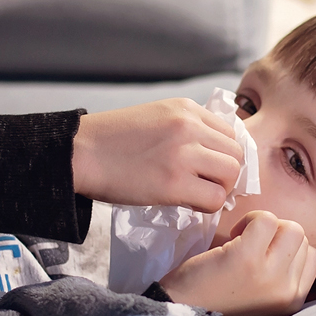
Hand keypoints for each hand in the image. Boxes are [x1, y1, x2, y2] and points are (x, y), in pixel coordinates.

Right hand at [72, 99, 242, 211]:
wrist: (78, 153)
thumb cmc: (110, 140)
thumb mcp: (155, 118)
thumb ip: (186, 129)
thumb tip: (214, 154)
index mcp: (186, 109)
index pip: (230, 132)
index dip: (224, 154)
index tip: (211, 168)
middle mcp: (189, 126)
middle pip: (236, 153)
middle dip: (227, 173)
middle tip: (208, 185)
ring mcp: (183, 154)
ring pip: (231, 175)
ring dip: (220, 189)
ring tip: (198, 194)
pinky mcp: (174, 183)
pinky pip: (214, 199)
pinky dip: (208, 206)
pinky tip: (189, 204)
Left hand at [159, 211, 315, 315]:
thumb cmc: (216, 308)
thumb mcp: (262, 302)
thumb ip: (279, 278)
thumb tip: (283, 241)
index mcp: (293, 302)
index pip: (312, 257)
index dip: (286, 248)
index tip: (262, 256)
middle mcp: (287, 291)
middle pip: (301, 239)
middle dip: (276, 234)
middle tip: (249, 247)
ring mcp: (270, 274)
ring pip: (290, 227)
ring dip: (264, 225)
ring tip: (240, 242)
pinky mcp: (247, 258)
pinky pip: (265, 220)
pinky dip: (249, 220)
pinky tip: (230, 239)